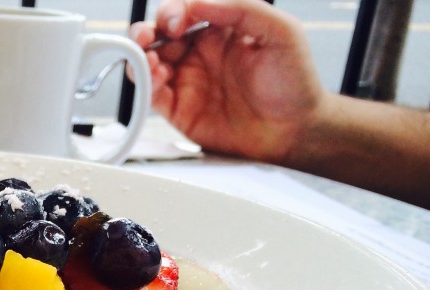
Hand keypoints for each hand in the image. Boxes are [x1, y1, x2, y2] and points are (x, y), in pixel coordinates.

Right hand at [130, 0, 325, 162]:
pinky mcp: (179, 110)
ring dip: (139, 57)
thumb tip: (198, 2)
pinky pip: (151, 94)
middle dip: (146, 31)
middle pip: (159, 34)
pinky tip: (154, 79)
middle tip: (146, 37)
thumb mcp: (281, 32)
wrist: (293, 132)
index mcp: (221, 29)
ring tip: (148, 60)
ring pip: (148, 62)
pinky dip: (144, 85)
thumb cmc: (295, 83)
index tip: (179, 22)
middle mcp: (200, 53)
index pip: (187, 10)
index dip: (174, 11)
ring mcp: (187, 81)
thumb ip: (242, 9)